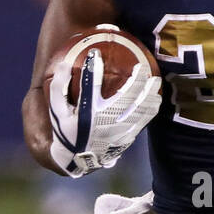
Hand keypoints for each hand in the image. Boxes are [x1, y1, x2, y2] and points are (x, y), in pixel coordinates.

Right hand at [48, 49, 160, 177]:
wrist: (76, 161)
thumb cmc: (66, 130)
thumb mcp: (56, 110)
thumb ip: (59, 87)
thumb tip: (64, 64)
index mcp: (86, 115)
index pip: (89, 87)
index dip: (92, 70)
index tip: (95, 53)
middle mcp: (104, 123)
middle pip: (125, 98)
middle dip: (135, 81)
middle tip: (141, 67)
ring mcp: (118, 132)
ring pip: (138, 111)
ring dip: (148, 95)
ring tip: (156, 81)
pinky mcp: (126, 139)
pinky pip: (142, 122)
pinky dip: (150, 110)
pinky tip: (156, 100)